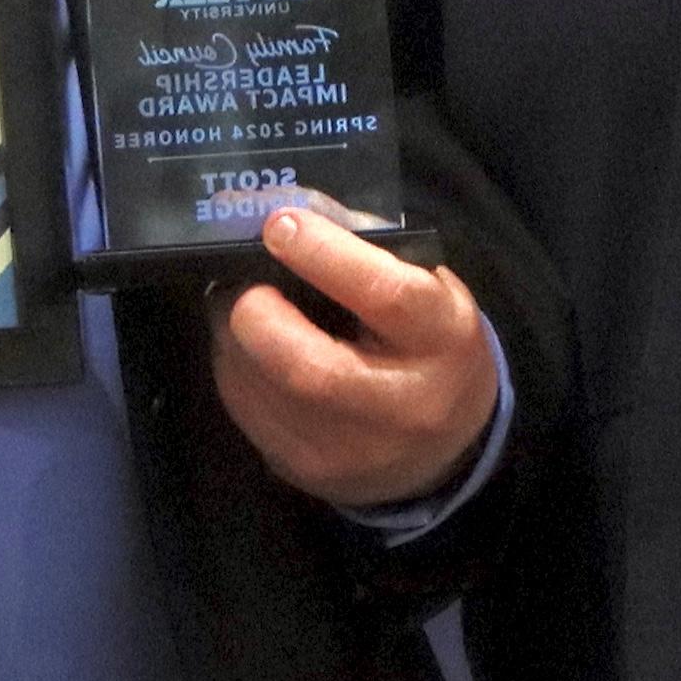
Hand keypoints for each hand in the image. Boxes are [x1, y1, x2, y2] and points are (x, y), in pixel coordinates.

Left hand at [205, 207, 501, 510]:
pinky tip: (246, 351)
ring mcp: (352, 450)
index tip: (280, 225)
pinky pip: (247, 413)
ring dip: (234, 339)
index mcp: (441, 340)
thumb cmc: (428, 346)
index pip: (385, 296)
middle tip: (243, 285)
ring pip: (264, 391)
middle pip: (310, 368)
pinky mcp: (307, 471)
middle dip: (257, 315)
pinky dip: (234, 371)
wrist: (446, 452)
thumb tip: (285, 209)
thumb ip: (365, 248)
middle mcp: (402, 404)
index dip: (325, 256)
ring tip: (240, 308)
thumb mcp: (427, 288)